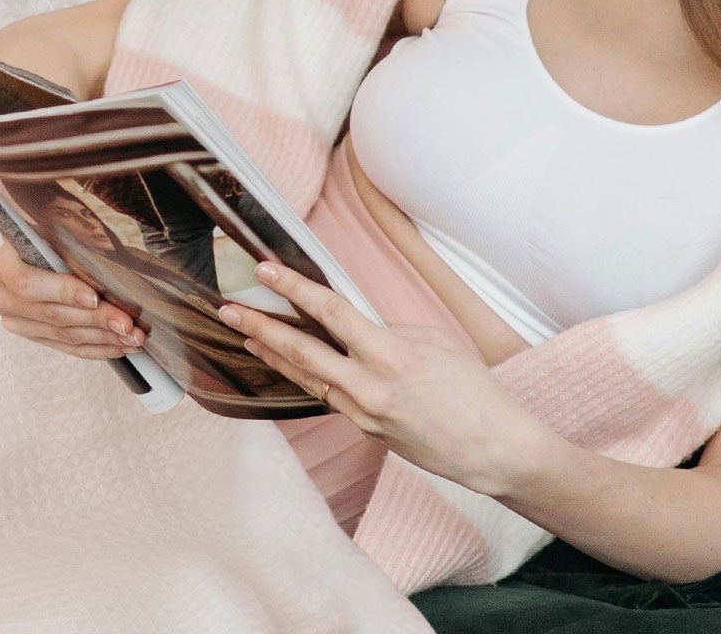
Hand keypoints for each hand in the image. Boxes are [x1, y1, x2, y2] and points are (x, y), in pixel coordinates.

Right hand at [0, 243, 146, 359]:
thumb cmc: (53, 233)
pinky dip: (98, 348)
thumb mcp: (57, 224)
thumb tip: (102, 244)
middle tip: (127, 323)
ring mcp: (16, 320)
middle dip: (96, 320)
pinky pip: (68, 348)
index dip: (62, 292)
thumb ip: (71, 234)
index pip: (26, 284)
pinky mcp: (34, 336)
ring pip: (63, 335)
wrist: (43, 247)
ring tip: (134, 336)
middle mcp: (1, 296)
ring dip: (103, 338)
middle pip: (51, 314)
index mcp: (3, 263)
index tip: (94, 298)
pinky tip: (121, 345)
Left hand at [217, 261, 567, 496]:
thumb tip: (356, 327)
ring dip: (273, 354)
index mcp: (391, 355)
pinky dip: (304, 378)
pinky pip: (327, 398)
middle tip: (228, 309)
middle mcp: (369, 387)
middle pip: (301, 351)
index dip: (294, 289)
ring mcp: (363, 414)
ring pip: (306, 378)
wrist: (492, 449)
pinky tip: (287, 365)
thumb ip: (390, 331)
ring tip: (245, 333)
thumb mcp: (436, 343)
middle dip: (261, 327)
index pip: (331, 313)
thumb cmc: (473, 392)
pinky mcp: (365, 431)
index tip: (266, 271)